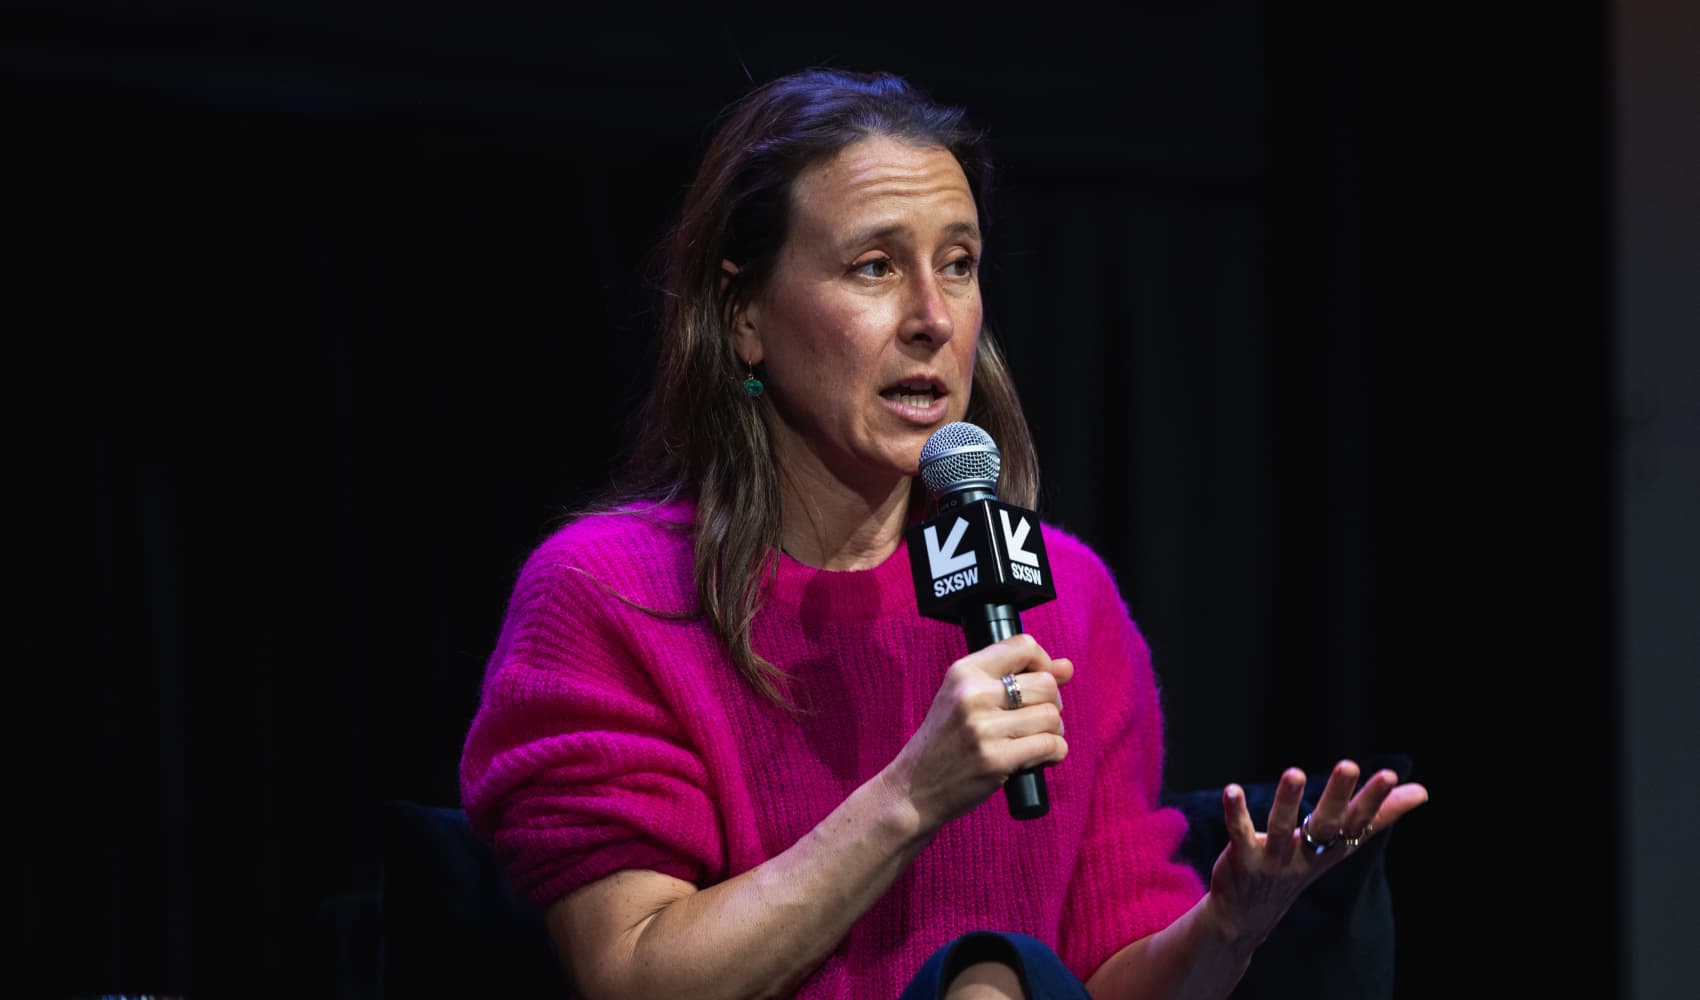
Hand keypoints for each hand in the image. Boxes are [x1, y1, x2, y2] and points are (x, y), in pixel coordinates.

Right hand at [881, 633, 1072, 830]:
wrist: (914, 789)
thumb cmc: (945, 743)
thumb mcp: (966, 699)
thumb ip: (1014, 678)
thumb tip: (1067, 667)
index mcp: (964, 672)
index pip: (1023, 646)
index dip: (1043, 663)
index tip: (1039, 683)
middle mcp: (973, 694)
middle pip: (1046, 684)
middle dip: (1052, 704)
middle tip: (1036, 721)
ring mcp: (983, 728)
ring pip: (1052, 716)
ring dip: (1054, 732)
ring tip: (1034, 742)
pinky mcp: (996, 759)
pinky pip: (1051, 746)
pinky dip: (1054, 753)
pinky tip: (1038, 759)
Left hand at [1205, 760, 1428, 948]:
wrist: (1247, 917)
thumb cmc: (1299, 867)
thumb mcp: (1338, 845)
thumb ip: (1376, 817)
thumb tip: (1422, 791)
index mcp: (1332, 848)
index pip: (1357, 823)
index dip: (1374, 802)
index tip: (1390, 775)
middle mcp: (1307, 854)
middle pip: (1326, 824)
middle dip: (1338, 795)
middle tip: (1349, 764)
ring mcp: (1275, 860)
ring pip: (1282, 827)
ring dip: (1289, 800)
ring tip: (1294, 772)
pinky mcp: (1243, 860)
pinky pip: (1240, 834)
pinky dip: (1237, 813)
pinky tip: (1232, 790)